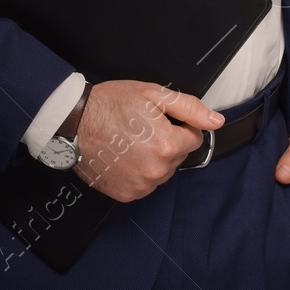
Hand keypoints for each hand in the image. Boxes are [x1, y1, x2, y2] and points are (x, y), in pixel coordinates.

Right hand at [72, 80, 223, 202]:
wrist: (72, 123)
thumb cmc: (110, 104)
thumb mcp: (154, 95)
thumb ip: (190, 108)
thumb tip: (216, 121)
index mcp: (167, 145)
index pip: (193, 138)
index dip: (179, 126)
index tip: (159, 120)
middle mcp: (156, 170)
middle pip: (178, 156)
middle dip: (167, 142)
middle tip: (142, 128)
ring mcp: (140, 185)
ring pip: (163, 171)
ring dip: (154, 158)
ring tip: (131, 141)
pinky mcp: (126, 194)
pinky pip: (145, 184)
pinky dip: (139, 172)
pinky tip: (124, 156)